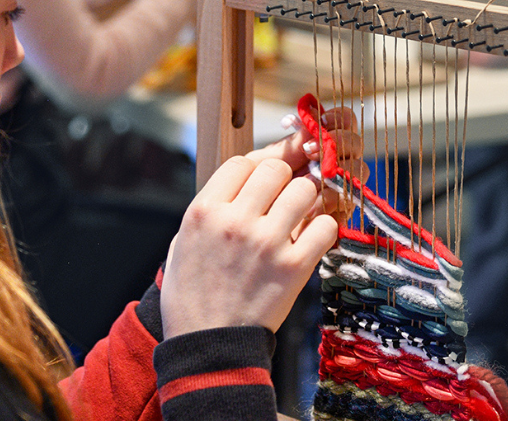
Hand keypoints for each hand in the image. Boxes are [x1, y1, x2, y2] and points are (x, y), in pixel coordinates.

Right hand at [161, 156, 337, 337]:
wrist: (209, 344)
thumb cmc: (192, 296)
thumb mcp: (183, 243)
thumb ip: (210, 210)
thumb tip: (240, 184)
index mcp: (203, 211)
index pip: (241, 162)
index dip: (255, 170)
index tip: (261, 183)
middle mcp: (234, 220)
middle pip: (275, 169)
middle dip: (282, 180)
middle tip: (282, 199)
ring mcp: (266, 242)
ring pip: (304, 190)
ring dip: (305, 200)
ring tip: (299, 218)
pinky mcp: (294, 266)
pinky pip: (325, 226)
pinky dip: (324, 229)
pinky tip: (311, 239)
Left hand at [247, 106, 369, 217]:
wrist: (250, 232)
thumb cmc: (253, 194)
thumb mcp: (261, 167)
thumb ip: (284, 149)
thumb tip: (308, 128)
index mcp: (319, 144)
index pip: (344, 121)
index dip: (339, 118)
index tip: (321, 121)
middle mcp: (336, 162)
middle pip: (355, 143)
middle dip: (336, 142)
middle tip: (309, 151)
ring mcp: (341, 188)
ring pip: (358, 171)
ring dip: (334, 171)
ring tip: (308, 179)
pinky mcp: (342, 214)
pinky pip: (347, 201)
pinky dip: (330, 199)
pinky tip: (309, 205)